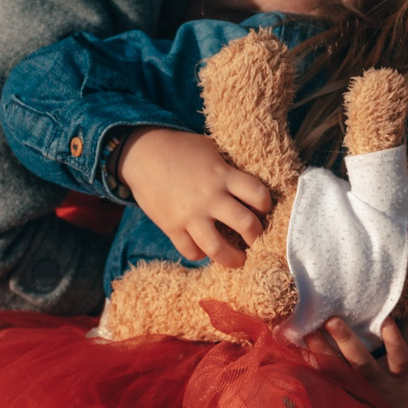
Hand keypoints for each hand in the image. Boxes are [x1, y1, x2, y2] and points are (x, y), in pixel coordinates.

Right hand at [116, 126, 272, 267]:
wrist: (141, 153)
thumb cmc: (179, 148)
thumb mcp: (210, 149)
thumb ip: (228, 168)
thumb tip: (247, 185)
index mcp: (223, 174)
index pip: (258, 194)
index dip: (266, 205)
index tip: (262, 209)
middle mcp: (210, 197)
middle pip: (246, 225)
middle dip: (257, 236)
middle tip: (256, 239)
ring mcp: (190, 215)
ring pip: (218, 248)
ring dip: (233, 258)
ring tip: (238, 259)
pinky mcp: (171, 226)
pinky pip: (191, 251)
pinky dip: (200, 253)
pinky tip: (203, 248)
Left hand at [318, 316, 407, 407]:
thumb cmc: (405, 391)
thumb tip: (403, 308)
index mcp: (398, 375)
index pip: (399, 357)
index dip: (394, 341)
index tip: (387, 321)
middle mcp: (376, 386)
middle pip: (362, 364)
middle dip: (347, 341)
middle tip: (331, 320)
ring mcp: (357, 393)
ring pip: (339, 373)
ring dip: (323, 352)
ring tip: (309, 333)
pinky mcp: (342, 398)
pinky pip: (326, 382)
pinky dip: (313, 367)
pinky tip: (300, 351)